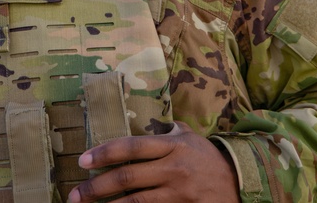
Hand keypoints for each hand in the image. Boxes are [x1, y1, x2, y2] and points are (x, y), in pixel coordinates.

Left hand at [67, 122, 239, 202]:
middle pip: (127, 176)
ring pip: (135, 202)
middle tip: (75, 194)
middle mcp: (173, 167)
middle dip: (96, 187)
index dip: (104, 153)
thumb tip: (147, 120)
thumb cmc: (209, 158)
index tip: (82, 161)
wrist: (241, 184)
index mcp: (172, 145)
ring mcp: (179, 192)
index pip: (131, 147)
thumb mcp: (190, 137)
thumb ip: (167, 130)